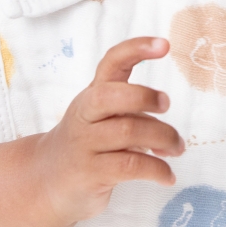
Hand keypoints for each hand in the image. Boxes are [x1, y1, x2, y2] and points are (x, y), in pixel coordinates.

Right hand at [33, 36, 182, 226]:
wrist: (48, 181)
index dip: (137, 49)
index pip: (112, 62)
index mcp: (93, 94)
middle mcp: (85, 114)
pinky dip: (157, 169)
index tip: (165, 45)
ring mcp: (85, 144)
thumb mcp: (106, 120)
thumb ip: (136, 120)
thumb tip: (171, 141)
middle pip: (113, 95)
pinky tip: (168, 176)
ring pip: (128, 131)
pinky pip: (131, 166)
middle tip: (167, 105)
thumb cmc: (89, 143)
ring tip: (177, 148)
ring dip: (163, 138)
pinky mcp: (90, 173)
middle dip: (146, 97)